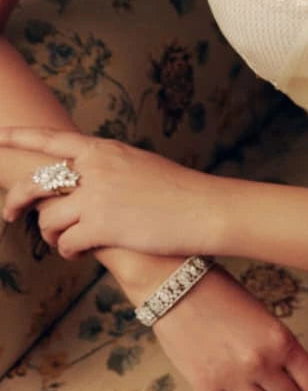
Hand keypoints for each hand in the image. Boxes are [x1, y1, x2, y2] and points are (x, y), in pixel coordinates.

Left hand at [0, 127, 212, 257]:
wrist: (205, 208)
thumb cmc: (179, 191)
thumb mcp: (140, 166)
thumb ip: (109, 168)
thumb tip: (85, 180)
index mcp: (105, 150)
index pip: (53, 140)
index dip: (21, 138)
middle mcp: (96, 168)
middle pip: (37, 182)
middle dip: (15, 199)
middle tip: (9, 214)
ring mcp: (97, 196)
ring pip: (48, 219)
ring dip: (52, 235)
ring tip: (66, 243)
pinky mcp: (102, 225)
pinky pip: (67, 243)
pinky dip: (69, 252)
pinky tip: (81, 253)